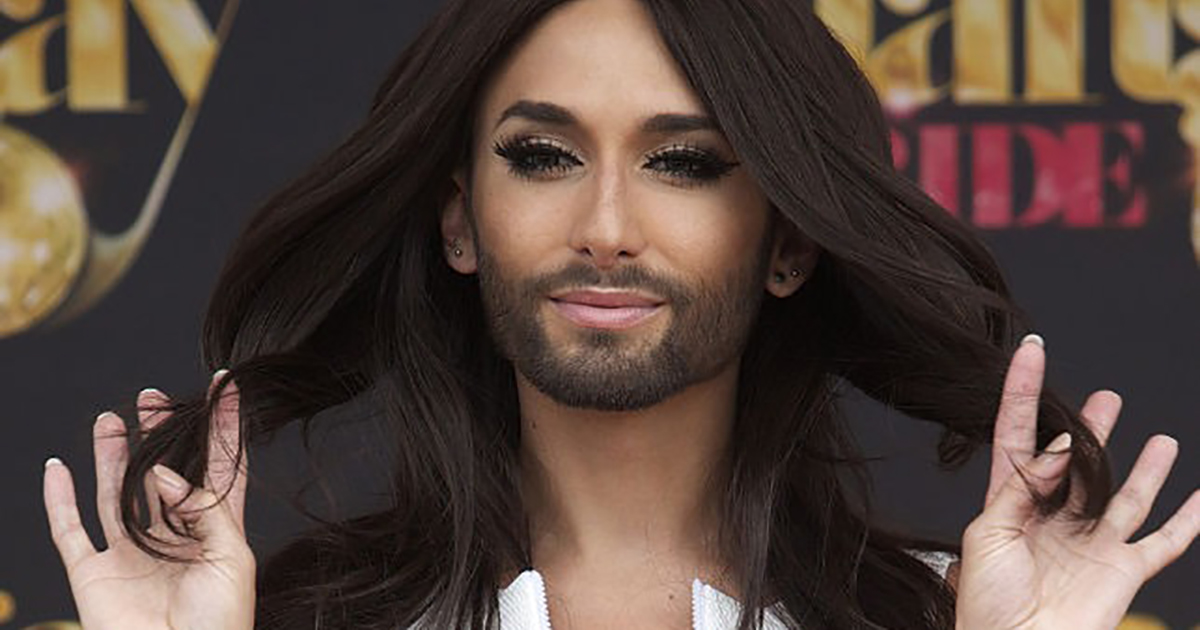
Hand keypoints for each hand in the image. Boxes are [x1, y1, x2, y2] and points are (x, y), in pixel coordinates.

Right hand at [42, 371, 254, 629]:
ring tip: (112, 418)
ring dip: (112, 456)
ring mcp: (130, 555)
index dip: (224, 426)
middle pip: (162, 474)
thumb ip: (203, 509)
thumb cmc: (218, 624)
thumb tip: (162, 472)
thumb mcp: (230, 558)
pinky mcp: (93, 575)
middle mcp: (170, 538)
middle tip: (152, 396)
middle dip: (158, 434)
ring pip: (116, 494)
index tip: (225, 386)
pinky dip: (58, 499)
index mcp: (215, 533)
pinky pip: (69, 530)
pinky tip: (57, 467)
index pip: (221, 467)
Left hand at [954, 336, 1198, 629]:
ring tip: (1159, 438)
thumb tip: (1059, 445)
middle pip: (1077, 463)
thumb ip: (1022, 487)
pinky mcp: (1122, 570)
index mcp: (1009, 505)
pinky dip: (1190, 519)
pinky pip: (1165, 541)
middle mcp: (1053, 519)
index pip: (1016, 436)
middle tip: (1104, 400)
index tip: (1030, 351)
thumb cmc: (987, 603)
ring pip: (1125, 494)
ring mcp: (1091, 543)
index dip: (1022, 392)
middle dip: (1090, 430)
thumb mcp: (987, 533)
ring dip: (1143, 466)